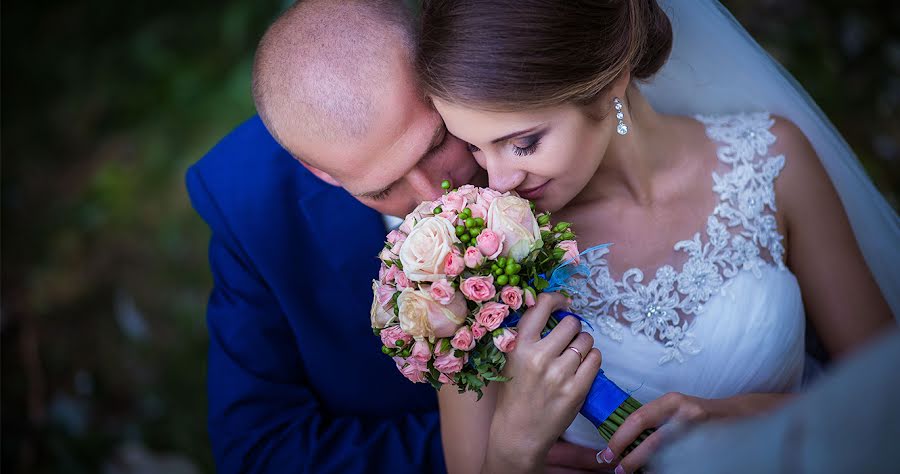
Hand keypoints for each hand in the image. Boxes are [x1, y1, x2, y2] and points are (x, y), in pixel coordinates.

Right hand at [483, 292, 601, 472]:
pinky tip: (581, 367)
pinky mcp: (576, 389)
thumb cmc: (515, 394)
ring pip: (586, 341)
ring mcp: (559, 374)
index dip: (556, 299)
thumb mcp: (511, 360)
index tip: (563, 302)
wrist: (519, 432)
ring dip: (583, 345)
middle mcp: (539, 357)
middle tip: (568, 339)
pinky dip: (592, 360)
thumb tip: (554, 311)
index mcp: (519, 346)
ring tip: (574, 356)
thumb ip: (529, 337)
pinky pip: (595, 359)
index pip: (541, 306)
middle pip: (571, 323)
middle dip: (573, 328)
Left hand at [598, 392, 791, 472]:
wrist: (742, 415)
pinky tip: (656, 471)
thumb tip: (623, 439)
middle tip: (616, 467)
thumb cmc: (700, 414)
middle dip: (630, 457)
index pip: (638, 418)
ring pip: (667, 454)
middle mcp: (686, 413)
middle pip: (652, 440)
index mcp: (672, 401)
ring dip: (646, 465)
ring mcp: (700, 430)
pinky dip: (667, 468)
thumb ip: (654, 419)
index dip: (620, 437)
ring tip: (631, 472)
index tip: (607, 451)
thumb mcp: (676, 409)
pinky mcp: (710, 445)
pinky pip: (683, 461)